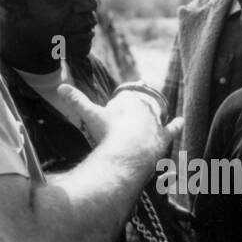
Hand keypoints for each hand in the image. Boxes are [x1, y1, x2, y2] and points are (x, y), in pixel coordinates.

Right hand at [56, 84, 181, 160]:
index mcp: (129, 101)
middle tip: (131, 114)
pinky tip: (181, 120)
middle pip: (142, 104)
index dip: (124, 99)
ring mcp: (155, 124)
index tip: (120, 100)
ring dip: (154, 114)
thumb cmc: (107, 134)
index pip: (128, 95)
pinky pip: (172, 129)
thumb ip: (76, 101)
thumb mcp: (89, 115)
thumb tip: (59, 87)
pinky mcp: (162, 139)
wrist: (126, 154)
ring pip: (156, 115)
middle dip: (137, 106)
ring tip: (152, 114)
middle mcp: (145, 109)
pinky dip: (177, 124)